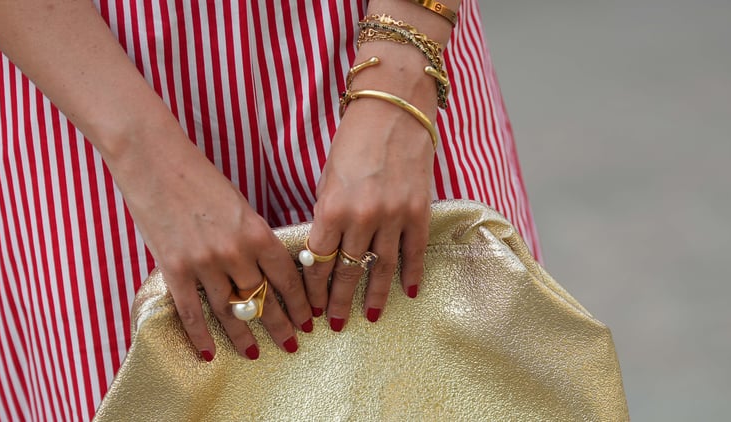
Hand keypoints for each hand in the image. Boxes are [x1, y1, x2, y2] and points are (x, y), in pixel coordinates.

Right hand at [108, 126, 312, 360]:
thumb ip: (252, 237)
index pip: (287, 278)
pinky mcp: (174, 269)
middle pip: (263, 300)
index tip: (306, 319)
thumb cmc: (198, 177)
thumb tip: (265, 268)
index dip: (298, 303)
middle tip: (291, 344)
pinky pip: (191, 313)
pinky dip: (200, 336)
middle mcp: (235, 253)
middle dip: (280, 325)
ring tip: (254, 353)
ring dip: (243, 336)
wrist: (155, 160)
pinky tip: (209, 353)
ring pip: (230, 311)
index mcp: (257, 232)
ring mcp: (204, 264)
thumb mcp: (239, 204)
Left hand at [303, 83, 434, 330]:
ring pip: (382, 269)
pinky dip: (411, 275)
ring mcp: (394, 216)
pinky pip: (414, 252)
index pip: (319, 261)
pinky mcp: (419, 211)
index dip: (314, 287)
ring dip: (374, 296)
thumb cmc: (353, 140)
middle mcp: (362, 217)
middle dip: (339, 301)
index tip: (311, 305)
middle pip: (349, 272)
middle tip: (334, 324)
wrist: (394, 109)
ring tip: (369, 316)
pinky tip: (408, 292)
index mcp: (332, 208)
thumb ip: (327, 214)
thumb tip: (324, 249)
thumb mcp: (328, 178)